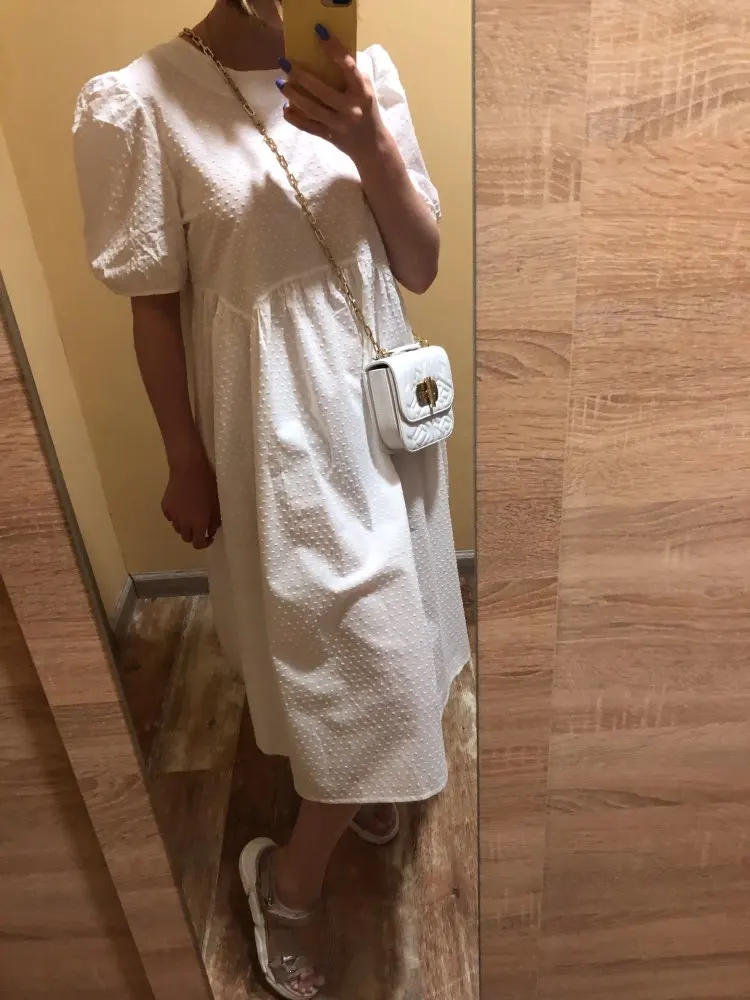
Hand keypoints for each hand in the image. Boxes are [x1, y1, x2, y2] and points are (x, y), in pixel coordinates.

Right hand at [162, 445, 220, 549]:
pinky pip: (170, 517)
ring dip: (185, 526)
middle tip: (200, 526)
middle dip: (194, 535)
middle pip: (186, 538)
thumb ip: (215, 521)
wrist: (188, 469)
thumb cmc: (207, 485)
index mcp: (197, 524)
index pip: (198, 544)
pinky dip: (176, 516)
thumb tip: (210, 531)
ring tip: (191, 515)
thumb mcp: (216, 504)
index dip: (205, 543)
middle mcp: (183, 523)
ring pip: (178, 528)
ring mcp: (172, 515)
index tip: (209, 537)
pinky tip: (181, 507)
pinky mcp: (165, 506)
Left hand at [278, 28, 386, 161]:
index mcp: (362, 92)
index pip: (348, 66)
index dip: (333, 48)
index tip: (318, 31)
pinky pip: (308, 127)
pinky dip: (295, 118)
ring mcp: (339, 124)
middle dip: (301, 75)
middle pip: (323, 91)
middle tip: (284, 62)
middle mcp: (351, 108)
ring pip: (312, 109)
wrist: (372, 145)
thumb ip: (351, 75)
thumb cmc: (367, 110)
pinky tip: (285, 108)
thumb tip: (328, 52)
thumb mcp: (365, 90)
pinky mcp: (330, 136)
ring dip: (293, 95)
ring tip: (280, 82)